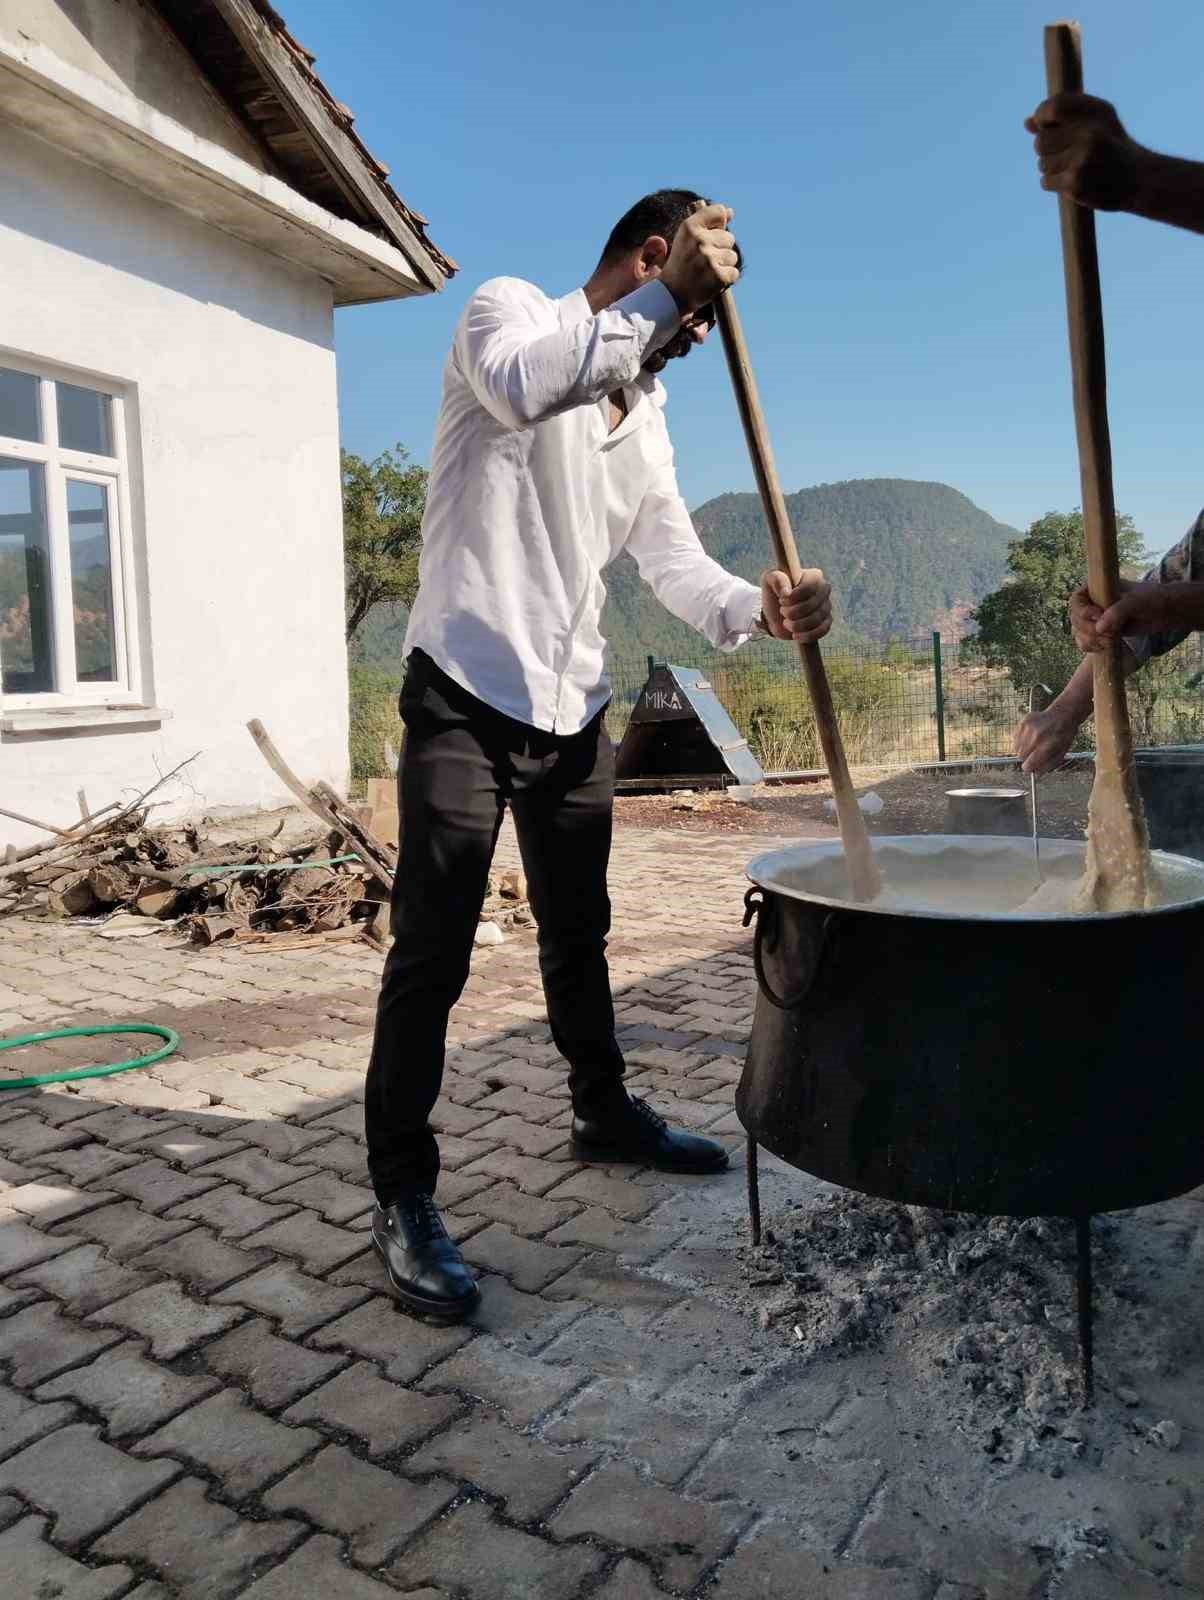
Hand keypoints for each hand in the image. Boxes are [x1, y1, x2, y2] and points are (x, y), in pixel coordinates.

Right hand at [660, 203, 739, 313]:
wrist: (671, 295)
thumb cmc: (682, 263)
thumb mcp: (688, 238)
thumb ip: (709, 221)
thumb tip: (730, 211)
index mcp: (689, 227)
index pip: (719, 212)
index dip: (719, 224)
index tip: (711, 234)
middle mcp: (699, 241)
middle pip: (729, 238)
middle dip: (720, 249)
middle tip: (702, 261)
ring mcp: (709, 260)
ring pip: (732, 256)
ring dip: (723, 265)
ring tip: (706, 272)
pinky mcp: (718, 277)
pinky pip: (734, 272)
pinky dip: (725, 279)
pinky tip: (710, 282)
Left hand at [761, 568, 831, 642]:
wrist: (774, 614)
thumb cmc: (773, 593)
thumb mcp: (769, 580)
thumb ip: (776, 578)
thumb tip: (786, 592)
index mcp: (813, 576)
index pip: (810, 587)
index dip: (794, 597)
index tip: (781, 600)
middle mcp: (824, 590)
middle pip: (813, 605)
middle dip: (793, 612)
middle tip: (782, 611)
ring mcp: (826, 607)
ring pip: (817, 619)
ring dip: (796, 625)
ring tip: (786, 623)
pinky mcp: (825, 622)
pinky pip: (822, 631)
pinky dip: (806, 635)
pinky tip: (795, 635)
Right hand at [1014, 705, 1080, 775]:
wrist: (1062, 715)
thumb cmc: (1063, 736)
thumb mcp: (1061, 753)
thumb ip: (1048, 765)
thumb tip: (1035, 775)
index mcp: (1047, 745)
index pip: (1028, 764)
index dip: (1028, 768)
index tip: (1029, 768)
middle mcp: (1036, 736)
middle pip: (1020, 756)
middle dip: (1026, 758)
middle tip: (1034, 754)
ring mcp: (1029, 728)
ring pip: (1016, 747)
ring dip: (1023, 749)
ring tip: (1033, 744)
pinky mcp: (1023, 722)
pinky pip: (1014, 738)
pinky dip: (1020, 740)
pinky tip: (1030, 737)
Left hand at [1025, 93, 1144, 210]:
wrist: (1139, 179)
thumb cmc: (1114, 147)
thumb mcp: (1098, 121)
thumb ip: (1064, 118)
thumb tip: (1027, 123)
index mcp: (1096, 113)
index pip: (1052, 108)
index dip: (1042, 117)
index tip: (1046, 126)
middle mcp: (1089, 134)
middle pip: (1040, 141)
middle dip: (1047, 149)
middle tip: (1067, 153)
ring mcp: (1081, 159)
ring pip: (1042, 163)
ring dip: (1053, 168)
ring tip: (1075, 168)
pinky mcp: (1075, 182)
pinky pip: (1046, 181)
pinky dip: (1054, 183)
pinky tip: (1073, 181)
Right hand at [1071, 580, 1203, 648]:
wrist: (1165, 612)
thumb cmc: (1151, 599)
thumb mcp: (1135, 601)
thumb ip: (1117, 612)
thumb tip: (1099, 627)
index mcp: (1096, 588)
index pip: (1076, 599)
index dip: (1083, 610)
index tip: (1098, 616)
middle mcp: (1092, 603)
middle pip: (1075, 619)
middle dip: (1088, 629)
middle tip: (1108, 633)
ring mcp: (1095, 619)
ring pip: (1078, 632)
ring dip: (1091, 640)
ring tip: (1110, 641)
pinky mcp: (1101, 633)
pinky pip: (1086, 642)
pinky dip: (1093, 647)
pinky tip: (1107, 646)